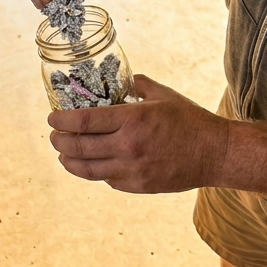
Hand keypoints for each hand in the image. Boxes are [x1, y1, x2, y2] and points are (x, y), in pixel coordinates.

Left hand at [48, 76, 231, 192]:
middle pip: (79, 148)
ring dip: (69, 161)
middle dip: (59, 142)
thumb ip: (137, 85)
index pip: (83, 122)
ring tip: (63, 154)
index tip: (52, 118)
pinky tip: (93, 164)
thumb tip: (120, 80)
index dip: (61, 120)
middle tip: (54, 136)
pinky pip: (107, 180)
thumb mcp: (163, 95)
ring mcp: (132, 170)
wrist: (215, 154)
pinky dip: (95, 171)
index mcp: (132, 119)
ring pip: (87, 170)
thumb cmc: (190, 121)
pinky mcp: (138, 186)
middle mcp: (128, 146)